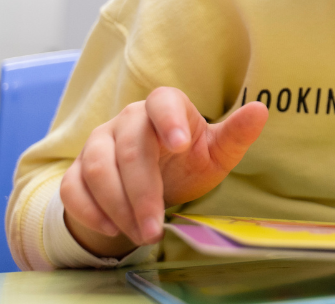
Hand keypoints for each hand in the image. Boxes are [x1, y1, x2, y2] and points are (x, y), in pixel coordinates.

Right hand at [60, 87, 267, 257]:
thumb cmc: (190, 162)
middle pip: (130, 148)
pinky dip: (88, 209)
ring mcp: (99, 143)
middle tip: (155, 227)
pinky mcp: (77, 170)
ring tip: (142, 233)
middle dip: (143, 191)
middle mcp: (128, 120)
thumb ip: (237, 133)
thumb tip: (261, 110)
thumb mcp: (218, 152)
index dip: (170, 120)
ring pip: (97, 168)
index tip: (182, 145)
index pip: (163, 101)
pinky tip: (112, 227)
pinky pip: (72, 187)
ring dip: (117, 205)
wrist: (154, 186)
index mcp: (165, 107)